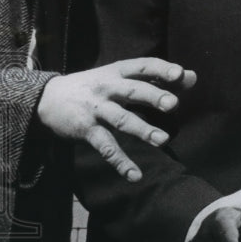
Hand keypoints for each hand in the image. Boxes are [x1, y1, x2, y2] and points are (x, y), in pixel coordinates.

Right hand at [37, 57, 196, 180]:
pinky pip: (106, 147)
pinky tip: (135, 176)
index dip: (161, 69)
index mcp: (118, 71)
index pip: (143, 66)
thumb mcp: (121, 77)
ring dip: (142, 130)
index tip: (180, 74)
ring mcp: (96, 109)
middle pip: (132, 90)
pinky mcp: (86, 129)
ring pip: (121, 119)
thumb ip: (157, 78)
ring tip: (162, 140)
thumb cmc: (96, 86)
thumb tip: (193, 77)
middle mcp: (107, 87)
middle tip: (173, 104)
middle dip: (153, 96)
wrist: (47, 97)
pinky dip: (120, 162)